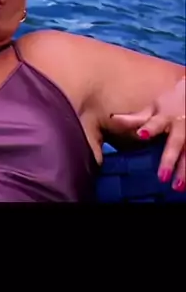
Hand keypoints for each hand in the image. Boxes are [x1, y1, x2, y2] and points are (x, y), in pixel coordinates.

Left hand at [109, 75, 184, 190]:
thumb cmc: (170, 105)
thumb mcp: (154, 108)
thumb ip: (137, 118)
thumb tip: (113, 119)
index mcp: (166, 117)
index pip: (156, 123)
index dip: (150, 128)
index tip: (141, 134)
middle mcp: (180, 128)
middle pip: (175, 144)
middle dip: (169, 160)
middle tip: (162, 177)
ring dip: (184, 171)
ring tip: (178, 187)